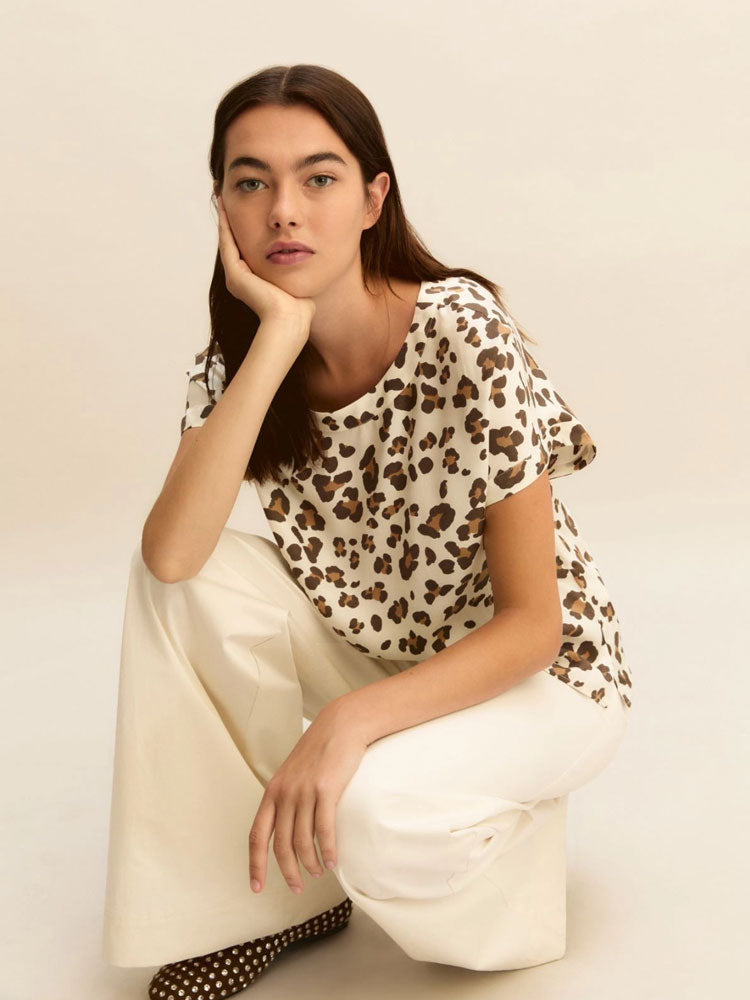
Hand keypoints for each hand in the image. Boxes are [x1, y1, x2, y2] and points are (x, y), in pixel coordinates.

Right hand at [215, 193, 316, 325]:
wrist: (291, 323)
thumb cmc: (300, 308)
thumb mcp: (298, 280)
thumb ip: (298, 267)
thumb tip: (309, 255)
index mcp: (254, 282)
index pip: (247, 248)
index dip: (246, 227)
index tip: (248, 206)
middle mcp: (241, 279)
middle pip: (235, 241)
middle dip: (232, 218)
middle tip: (226, 194)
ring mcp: (236, 277)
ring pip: (228, 240)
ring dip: (225, 217)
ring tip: (222, 194)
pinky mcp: (236, 275)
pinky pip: (228, 244)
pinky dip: (225, 225)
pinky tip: (226, 207)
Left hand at [248, 701, 366, 893]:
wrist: (340, 725)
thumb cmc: (320, 750)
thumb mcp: (294, 773)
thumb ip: (287, 797)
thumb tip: (288, 826)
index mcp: (273, 792)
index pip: (257, 835)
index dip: (255, 864)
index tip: (257, 887)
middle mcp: (284, 794)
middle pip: (281, 845)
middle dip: (288, 872)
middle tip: (298, 888)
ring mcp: (304, 792)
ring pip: (303, 841)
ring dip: (310, 864)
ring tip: (319, 873)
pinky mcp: (326, 790)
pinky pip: (324, 830)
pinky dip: (328, 851)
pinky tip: (333, 862)